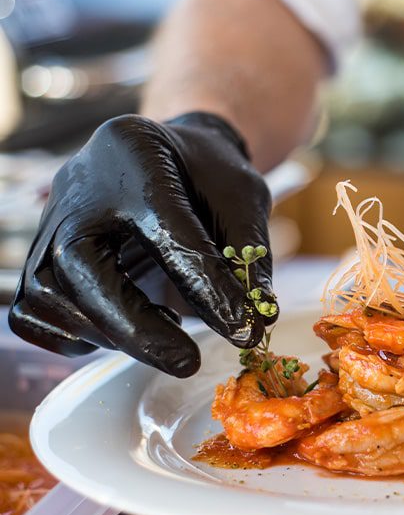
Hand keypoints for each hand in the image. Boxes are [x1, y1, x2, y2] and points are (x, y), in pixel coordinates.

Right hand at [9, 113, 277, 376]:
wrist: (164, 155)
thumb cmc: (208, 175)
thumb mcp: (244, 199)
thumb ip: (249, 257)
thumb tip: (256, 323)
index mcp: (135, 151)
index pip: (166, 231)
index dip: (205, 287)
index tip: (239, 329)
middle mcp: (77, 186)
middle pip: (84, 271)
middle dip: (137, 329)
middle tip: (187, 362)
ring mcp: (47, 222)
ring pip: (57, 299)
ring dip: (114, 335)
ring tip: (167, 334)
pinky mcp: (36, 257)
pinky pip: (37, 314)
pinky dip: (81, 335)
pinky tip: (127, 326)